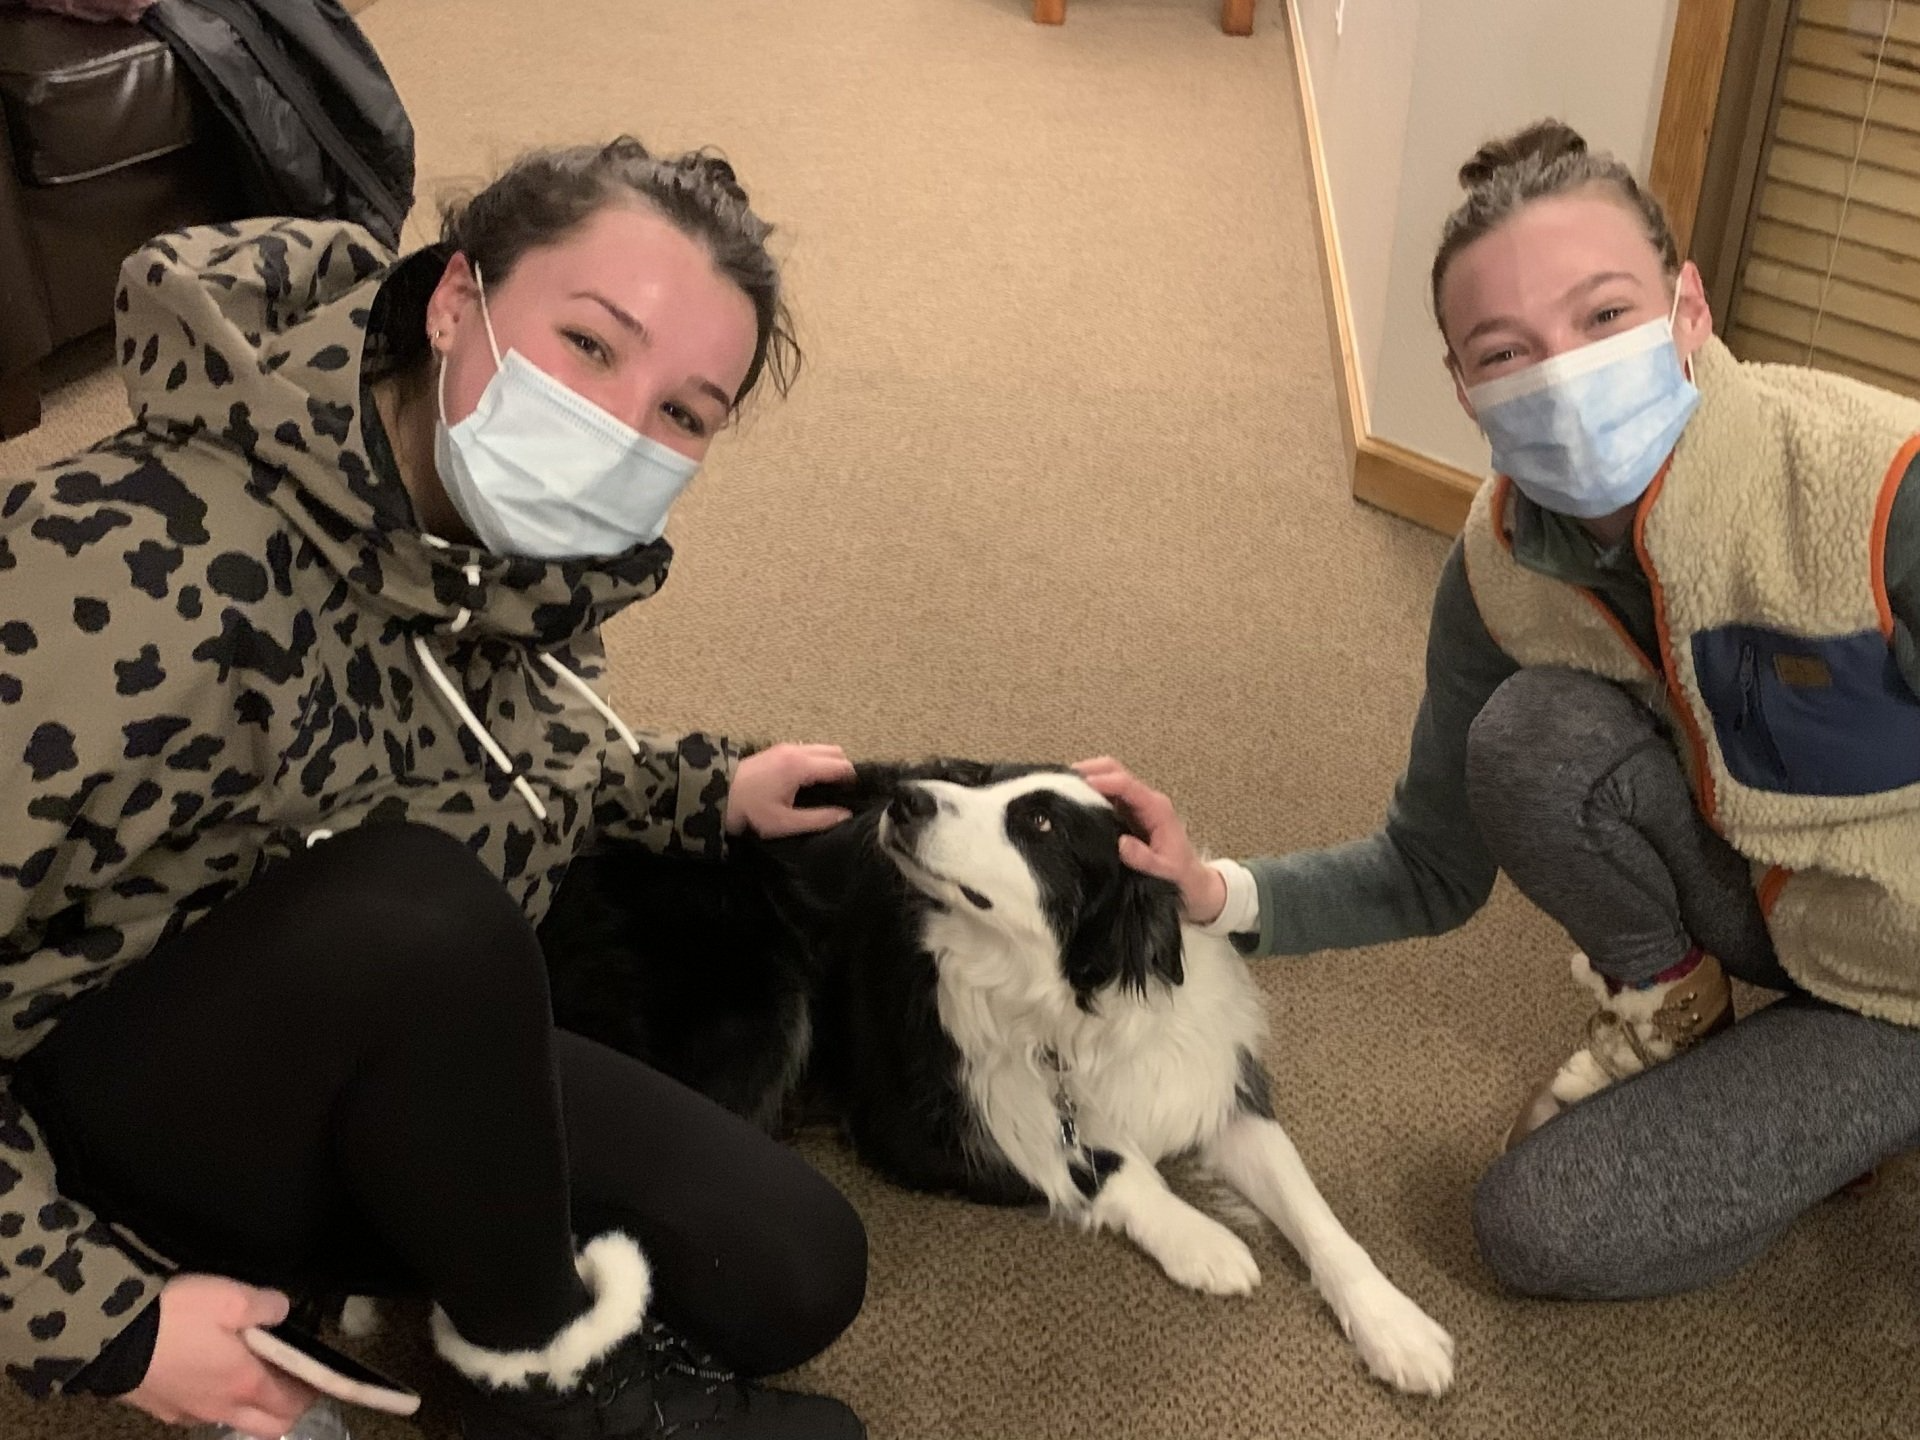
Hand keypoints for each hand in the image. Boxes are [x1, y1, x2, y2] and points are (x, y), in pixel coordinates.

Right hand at [123, 1275, 318, 1433]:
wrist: (107, 1337)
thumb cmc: (177, 1316)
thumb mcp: (232, 1297)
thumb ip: (268, 1306)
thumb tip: (282, 1312)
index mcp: (246, 1385)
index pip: (295, 1406)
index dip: (313, 1391)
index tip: (317, 1370)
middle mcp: (221, 1409)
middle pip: (271, 1426)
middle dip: (289, 1407)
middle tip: (292, 1376)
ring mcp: (189, 1414)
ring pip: (236, 1421)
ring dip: (253, 1406)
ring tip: (252, 1371)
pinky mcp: (163, 1410)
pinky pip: (203, 1414)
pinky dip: (219, 1400)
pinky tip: (211, 1373)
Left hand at [725, 743, 855, 837]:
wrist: (715, 794)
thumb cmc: (750, 811)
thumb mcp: (785, 822)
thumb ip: (819, 819)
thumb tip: (846, 816)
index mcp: (801, 766)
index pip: (842, 766)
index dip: (853, 782)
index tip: (856, 798)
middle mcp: (797, 750)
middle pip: (836, 752)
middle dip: (844, 771)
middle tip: (842, 794)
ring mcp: (786, 747)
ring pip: (823, 748)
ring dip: (830, 764)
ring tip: (828, 789)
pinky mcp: (778, 749)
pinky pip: (810, 750)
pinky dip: (818, 761)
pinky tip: (810, 782)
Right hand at [1072, 757, 1226, 924]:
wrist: (1192, 883)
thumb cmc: (1180, 876)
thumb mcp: (1165, 873)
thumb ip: (1145, 859)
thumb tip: (1122, 844)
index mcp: (1157, 809)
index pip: (1127, 785)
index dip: (1102, 781)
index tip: (1078, 785)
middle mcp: (1146, 801)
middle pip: (1116, 771)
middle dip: (1090, 770)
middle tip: (1060, 780)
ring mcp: (1136, 806)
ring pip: (1109, 779)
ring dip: (1087, 778)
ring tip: (1060, 788)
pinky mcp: (1128, 814)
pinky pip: (1107, 795)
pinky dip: (1088, 792)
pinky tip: (1071, 800)